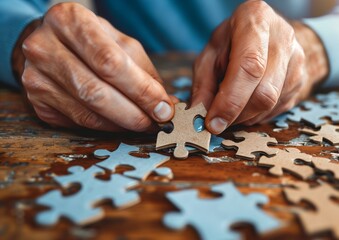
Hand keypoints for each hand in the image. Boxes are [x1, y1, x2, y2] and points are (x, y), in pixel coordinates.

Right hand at [15, 3, 174, 131]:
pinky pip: (79, 122)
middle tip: (156, 122)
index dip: (141, 90)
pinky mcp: (37, 102)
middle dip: (134, 113)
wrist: (49, 44)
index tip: (164, 108)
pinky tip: (120, 123)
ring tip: (143, 123)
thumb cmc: (90, 41)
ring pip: (87, 113)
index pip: (110, 62)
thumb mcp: (118, 43)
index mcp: (70, 21)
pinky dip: (106, 127)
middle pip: (96, 91)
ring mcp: (35, 77)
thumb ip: (143, 71)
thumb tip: (167, 103)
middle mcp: (45, 48)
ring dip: (122, 123)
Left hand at [192, 0, 328, 133]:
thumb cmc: (233, 42)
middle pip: (264, 92)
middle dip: (237, 115)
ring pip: (271, 104)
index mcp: (255, 22)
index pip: (249, 67)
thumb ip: (202, 84)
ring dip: (245, 117)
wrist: (267, 33)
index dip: (231, 101)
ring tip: (230, 108)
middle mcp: (282, 39)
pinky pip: (277, 109)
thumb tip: (199, 114)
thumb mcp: (210, 54)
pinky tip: (246, 104)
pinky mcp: (301, 80)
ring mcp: (296, 61)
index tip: (213, 122)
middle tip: (218, 122)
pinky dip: (257, 115)